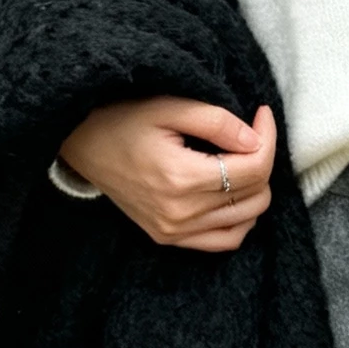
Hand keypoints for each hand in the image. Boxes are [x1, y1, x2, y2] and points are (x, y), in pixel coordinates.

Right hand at [58, 96, 276, 252]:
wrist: (81, 144)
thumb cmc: (121, 119)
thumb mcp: (168, 106)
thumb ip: (216, 121)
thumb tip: (255, 140)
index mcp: (180, 178)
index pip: (253, 168)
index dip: (267, 138)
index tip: (262, 114)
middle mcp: (179, 213)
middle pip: (256, 193)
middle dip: (261, 159)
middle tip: (247, 133)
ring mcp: (174, 231)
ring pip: (248, 218)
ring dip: (255, 187)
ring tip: (238, 159)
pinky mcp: (169, 238)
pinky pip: (226, 241)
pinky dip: (240, 218)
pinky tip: (234, 193)